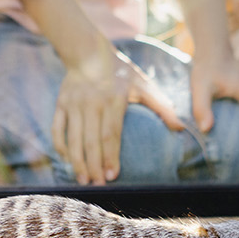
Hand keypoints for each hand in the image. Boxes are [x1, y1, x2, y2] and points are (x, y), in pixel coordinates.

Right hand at [53, 49, 185, 184]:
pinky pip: (57, 129)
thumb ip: (161, 105)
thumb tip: (180, 127)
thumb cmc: (120, 72)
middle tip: (98, 186)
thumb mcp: (143, 84)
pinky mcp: (61, 104)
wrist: (88, 51)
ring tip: (83, 180)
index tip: (113, 176)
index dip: (111, 156)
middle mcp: (91, 102)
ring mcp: (74, 103)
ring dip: (77, 161)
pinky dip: (61, 146)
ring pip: (73, 138)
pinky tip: (67, 161)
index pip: (110, 134)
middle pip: (91, 141)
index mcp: (113, 99)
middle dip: (94, 165)